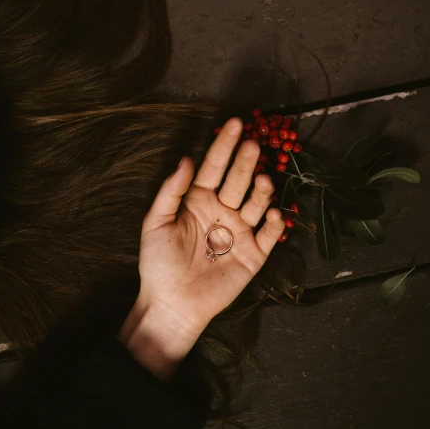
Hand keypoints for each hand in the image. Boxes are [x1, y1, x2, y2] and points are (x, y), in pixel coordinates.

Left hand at [118, 118, 284, 378]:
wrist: (171, 304)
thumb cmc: (158, 264)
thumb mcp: (155, 223)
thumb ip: (171, 191)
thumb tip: (186, 159)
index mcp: (199, 200)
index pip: (215, 167)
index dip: (224, 146)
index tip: (235, 124)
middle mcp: (222, 211)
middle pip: (238, 180)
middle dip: (246, 162)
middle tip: (253, 145)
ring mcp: (240, 231)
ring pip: (256, 204)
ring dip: (261, 191)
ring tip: (261, 181)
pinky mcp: (253, 254)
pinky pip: (269, 235)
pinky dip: (274, 224)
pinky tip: (273, 213)